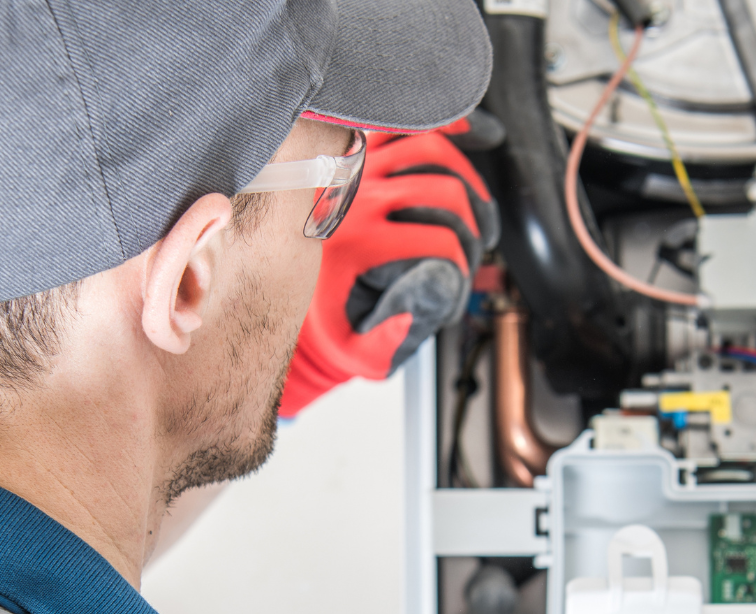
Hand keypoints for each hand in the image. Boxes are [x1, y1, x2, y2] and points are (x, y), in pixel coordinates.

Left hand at [279, 124, 497, 417]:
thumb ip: (392, 340)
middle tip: (474, 248)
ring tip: (474, 210)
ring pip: (431, 148)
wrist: (280, 288)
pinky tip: (465, 137)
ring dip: (467, 178)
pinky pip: (403, 124)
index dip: (463, 264)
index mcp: (356, 243)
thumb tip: (435, 297)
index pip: (439, 241)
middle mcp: (354, 198)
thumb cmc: (326, 317)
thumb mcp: (355, 348)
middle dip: (471, 226)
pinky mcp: (356, 150)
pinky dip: (440, 125)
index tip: (460, 279)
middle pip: (444, 191)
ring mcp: (356, 167)